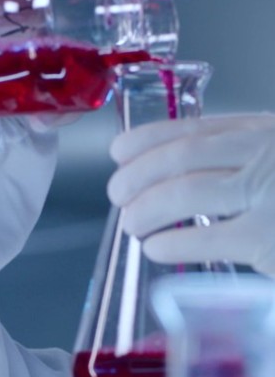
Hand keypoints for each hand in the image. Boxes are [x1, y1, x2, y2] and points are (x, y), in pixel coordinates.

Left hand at [107, 113, 274, 276]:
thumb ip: (248, 162)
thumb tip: (186, 177)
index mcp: (265, 132)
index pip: (194, 128)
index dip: (148, 139)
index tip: (121, 150)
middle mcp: (264, 153)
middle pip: (182, 156)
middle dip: (137, 175)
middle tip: (118, 193)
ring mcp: (268, 193)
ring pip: (185, 192)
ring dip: (147, 208)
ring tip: (132, 223)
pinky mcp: (267, 238)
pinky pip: (206, 238)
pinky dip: (173, 243)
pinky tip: (155, 248)